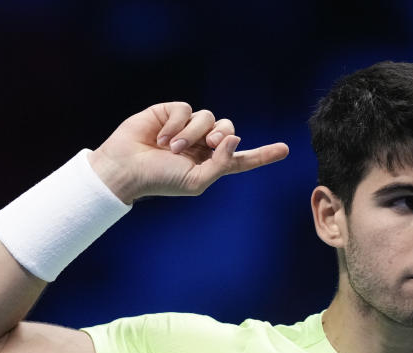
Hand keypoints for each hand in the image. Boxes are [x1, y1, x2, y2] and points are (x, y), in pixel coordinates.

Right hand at [88, 102, 289, 203]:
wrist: (127, 168)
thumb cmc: (160, 180)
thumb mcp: (196, 181)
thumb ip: (221, 164)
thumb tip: (235, 138)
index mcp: (212, 164)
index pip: (242, 159)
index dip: (263, 154)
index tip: (285, 149)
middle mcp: (202, 144)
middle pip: (229, 130)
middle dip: (221, 136)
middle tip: (208, 144)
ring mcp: (187, 127)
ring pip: (208, 117)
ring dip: (192, 133)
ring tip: (172, 148)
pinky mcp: (170, 113)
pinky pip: (185, 109)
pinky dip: (175, 124)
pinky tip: (161, 136)